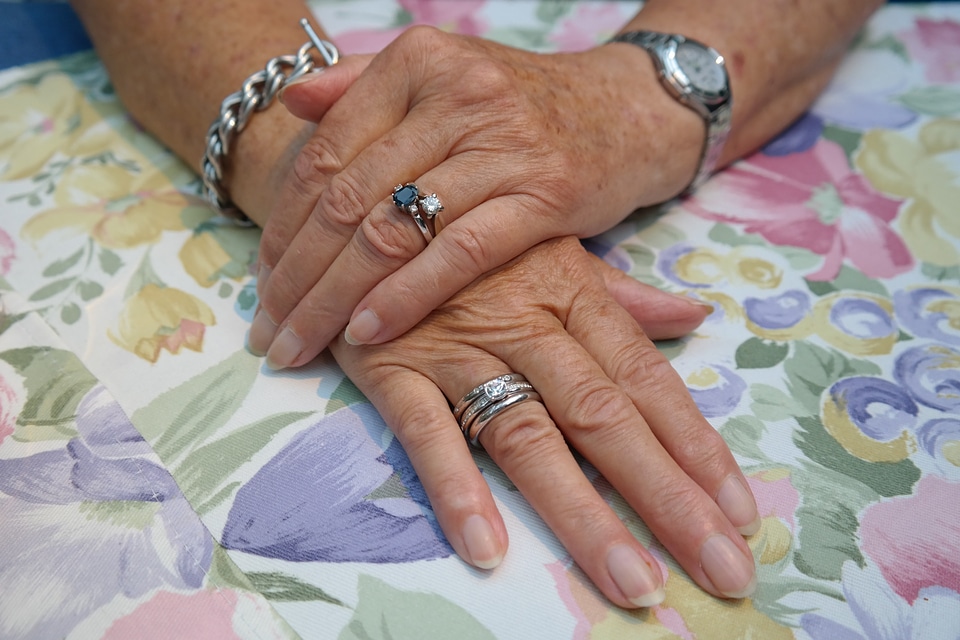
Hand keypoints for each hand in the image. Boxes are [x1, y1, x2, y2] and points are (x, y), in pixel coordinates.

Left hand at [250, 27, 702, 367]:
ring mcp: (502, 144)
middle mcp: (456, 95)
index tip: (260, 279)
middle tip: (267, 328)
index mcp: (418, 62)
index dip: (283, 223)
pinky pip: (458, 253)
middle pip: (348, 198)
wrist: (625, 111)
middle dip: (297, 275)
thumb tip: (292, 103)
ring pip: (393, 230)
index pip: (325, 152)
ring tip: (301, 342)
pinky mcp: (545, 193)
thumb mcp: (444, 78)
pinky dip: (407, 296)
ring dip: (336, 297)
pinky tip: (368, 331)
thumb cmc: (521, 106)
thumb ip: (364, 84)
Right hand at [329, 237, 758, 606]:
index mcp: (572, 294)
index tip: (742, 510)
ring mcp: (459, 347)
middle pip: (606, 419)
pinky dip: (456, 488)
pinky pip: (426, 432)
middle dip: (668, 498)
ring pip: (529, 437)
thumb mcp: (549, 248)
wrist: (362, 200)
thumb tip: (692, 315)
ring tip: (631, 581)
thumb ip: (618, 296)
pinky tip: (488, 549)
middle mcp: (526, 324)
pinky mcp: (393, 366)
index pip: (647, 379)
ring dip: (582, 513)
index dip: (696, 445)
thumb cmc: (466, 234)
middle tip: (723, 569)